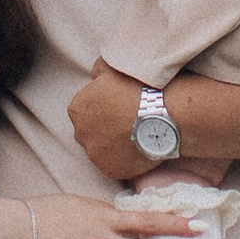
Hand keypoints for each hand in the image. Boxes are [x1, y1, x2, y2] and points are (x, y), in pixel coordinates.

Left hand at [67, 66, 152, 185]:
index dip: (102, 109)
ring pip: (101, 152)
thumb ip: (97, 72)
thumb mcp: (112, 68)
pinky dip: (125, 160)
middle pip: (90, 133)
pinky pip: (115, 166)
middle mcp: (80, 133)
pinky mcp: (110, 170)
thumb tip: (94, 76)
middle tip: (127, 123)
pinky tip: (139, 149)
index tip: (118, 108)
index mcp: (77, 109)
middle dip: (104, 129)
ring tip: (137, 136)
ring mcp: (95, 155)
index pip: (83, 112)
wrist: (162, 113)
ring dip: (113, 146)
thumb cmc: (138, 87)